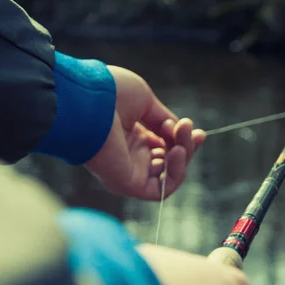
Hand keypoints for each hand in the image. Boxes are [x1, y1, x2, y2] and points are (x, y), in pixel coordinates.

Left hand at [85, 66, 205, 199]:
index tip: (196, 130)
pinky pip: (161, 189)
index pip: (164, 145)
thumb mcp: (145, 102)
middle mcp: (130, 155)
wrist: (87, 100)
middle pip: (170, 161)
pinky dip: (175, 172)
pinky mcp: (128, 184)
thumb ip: (164, 119)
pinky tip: (177, 151)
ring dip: (183, 155)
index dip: (183, 139)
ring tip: (182, 135)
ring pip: (169, 176)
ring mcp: (129, 171)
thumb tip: (178, 130)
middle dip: (187, 146)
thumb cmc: (109, 94)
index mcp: (131, 136)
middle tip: (190, 128)